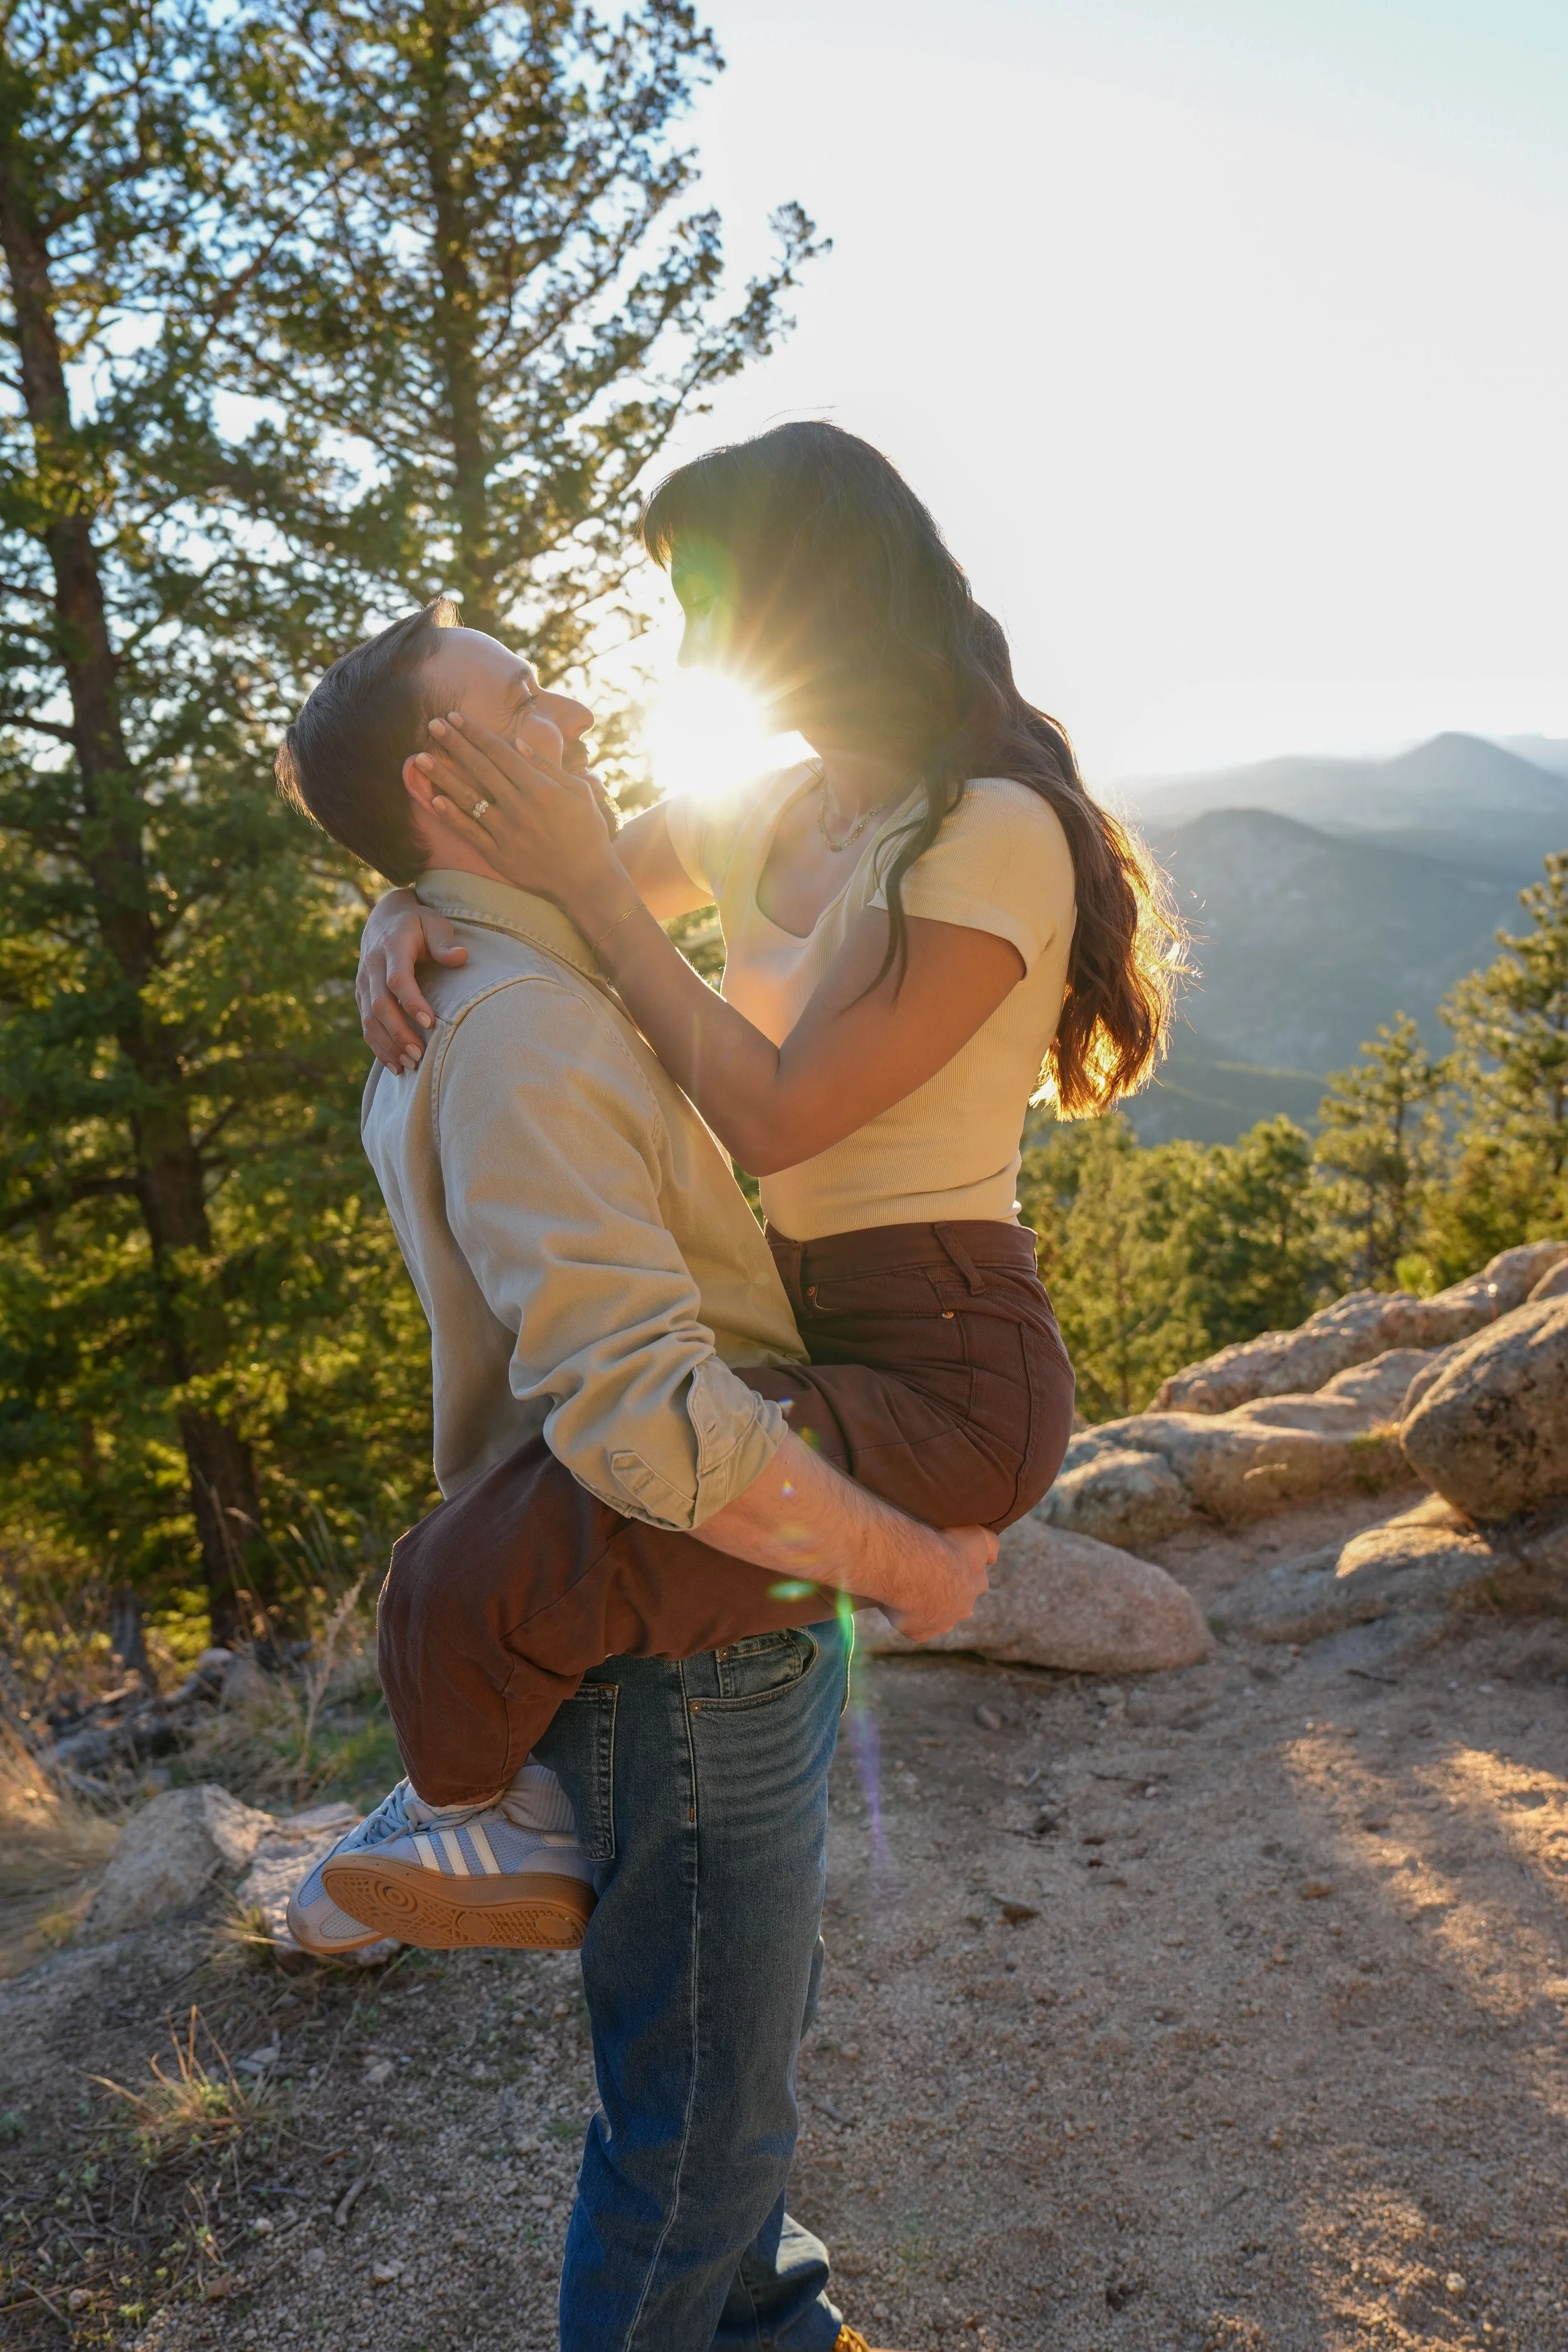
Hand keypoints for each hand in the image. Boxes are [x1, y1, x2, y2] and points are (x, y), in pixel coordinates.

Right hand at [357, 886, 468, 1072]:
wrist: (384, 920)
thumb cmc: (418, 924)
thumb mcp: (434, 923)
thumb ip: (444, 941)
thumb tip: (460, 957)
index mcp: (391, 947)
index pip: (397, 978)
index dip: (411, 1001)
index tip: (430, 1022)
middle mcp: (372, 966)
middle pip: (380, 1004)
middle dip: (399, 1032)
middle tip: (420, 1054)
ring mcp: (363, 983)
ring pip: (369, 1019)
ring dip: (388, 1044)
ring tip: (410, 1064)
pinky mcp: (362, 996)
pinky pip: (366, 1025)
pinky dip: (378, 1047)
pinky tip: (395, 1065)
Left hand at [418, 711, 624, 923]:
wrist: (587, 880)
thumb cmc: (587, 833)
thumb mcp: (579, 793)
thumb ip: (548, 766)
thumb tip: (518, 743)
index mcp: (539, 787)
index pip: (500, 752)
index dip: (475, 733)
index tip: (455, 716)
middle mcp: (519, 806)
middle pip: (480, 768)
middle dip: (455, 743)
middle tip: (432, 724)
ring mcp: (506, 831)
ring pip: (468, 797)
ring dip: (442, 776)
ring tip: (420, 758)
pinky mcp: (498, 854)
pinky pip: (469, 831)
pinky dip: (451, 815)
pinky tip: (433, 799)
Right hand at [881, 1524, 995, 1643]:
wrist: (915, 1567)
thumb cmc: (944, 1546)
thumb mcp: (978, 1535)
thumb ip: (991, 1544)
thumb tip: (993, 1559)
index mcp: (977, 1584)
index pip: (975, 1581)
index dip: (960, 1572)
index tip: (944, 1561)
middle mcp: (963, 1608)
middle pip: (957, 1604)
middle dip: (945, 1594)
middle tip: (924, 1576)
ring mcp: (942, 1623)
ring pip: (935, 1618)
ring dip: (926, 1607)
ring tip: (908, 1588)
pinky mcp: (921, 1633)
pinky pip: (913, 1627)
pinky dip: (905, 1617)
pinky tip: (897, 1602)